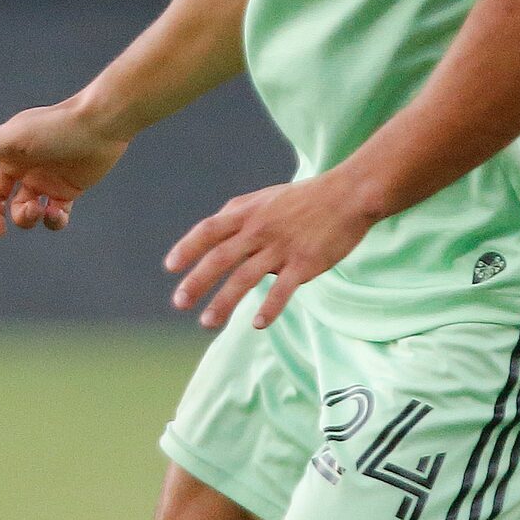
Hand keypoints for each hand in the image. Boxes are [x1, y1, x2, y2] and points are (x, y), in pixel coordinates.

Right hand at [0, 101, 130, 235]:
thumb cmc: (57, 128)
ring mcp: (44, 179)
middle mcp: (23, 165)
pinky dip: (52, 220)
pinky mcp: (67, 190)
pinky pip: (52, 216)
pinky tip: (56, 213)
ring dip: (26, 218)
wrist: (102, 126)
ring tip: (38, 209)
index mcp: (6, 149)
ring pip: (23, 211)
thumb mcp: (17, 137)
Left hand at [165, 171, 382, 328]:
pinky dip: (270, 307)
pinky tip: (257, 324)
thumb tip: (213, 230)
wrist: (349, 195)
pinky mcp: (304, 263)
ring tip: (207, 322)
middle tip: (179, 303)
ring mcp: (281, 247)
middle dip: (197, 282)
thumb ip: (237, 213)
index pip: (208, 230)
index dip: (187, 248)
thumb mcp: (265, 198)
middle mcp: (259, 229)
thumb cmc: (305, 198)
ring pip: (245, 277)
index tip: (170, 267)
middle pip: (220, 258)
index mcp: (247, 213)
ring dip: (224, 302)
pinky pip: (283, 289)